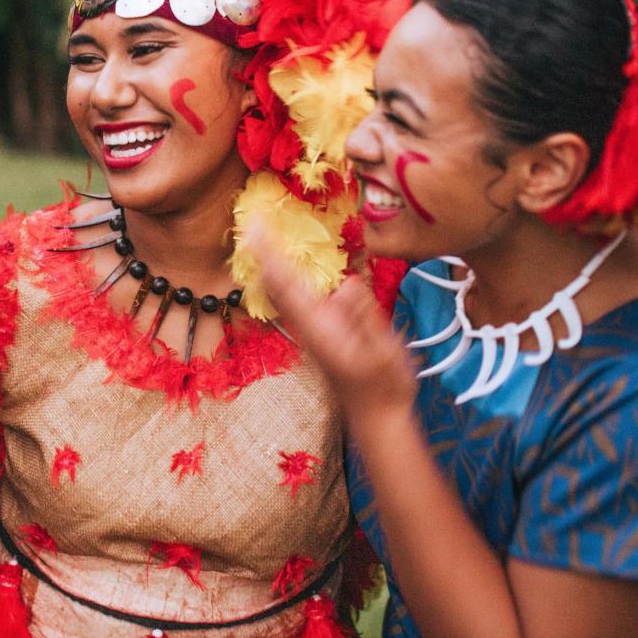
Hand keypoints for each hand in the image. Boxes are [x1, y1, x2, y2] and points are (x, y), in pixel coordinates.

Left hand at [248, 226, 416, 430]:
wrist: (376, 418)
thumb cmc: (384, 387)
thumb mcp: (384, 352)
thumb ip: (366, 318)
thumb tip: (348, 284)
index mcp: (320, 328)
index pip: (286, 284)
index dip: (270, 254)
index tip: (256, 228)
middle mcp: (308, 326)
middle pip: (276, 284)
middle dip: (263, 252)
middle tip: (253, 220)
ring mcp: (311, 330)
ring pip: (282, 291)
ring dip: (271, 262)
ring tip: (262, 233)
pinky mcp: (319, 332)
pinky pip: (295, 298)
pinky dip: (285, 276)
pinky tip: (285, 265)